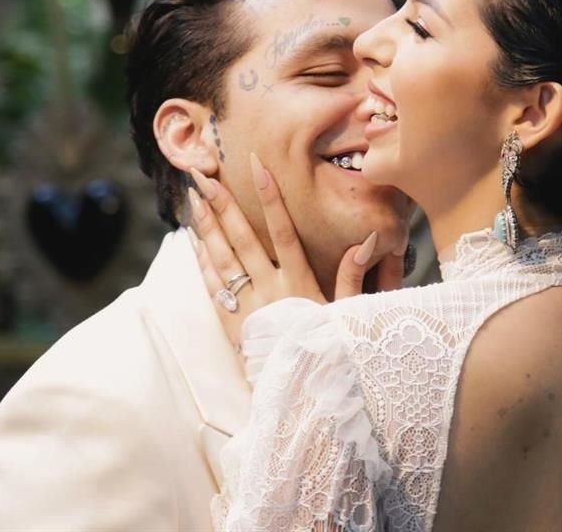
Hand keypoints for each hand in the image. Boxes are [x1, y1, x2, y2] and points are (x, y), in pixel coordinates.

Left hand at [188, 154, 404, 336]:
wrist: (299, 395)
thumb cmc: (327, 351)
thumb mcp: (346, 314)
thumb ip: (353, 276)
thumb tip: (368, 239)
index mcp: (298, 282)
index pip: (283, 230)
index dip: (271, 197)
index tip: (258, 167)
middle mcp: (269, 289)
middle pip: (242, 238)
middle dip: (223, 205)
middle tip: (204, 176)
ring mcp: (246, 305)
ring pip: (222, 258)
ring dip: (206, 226)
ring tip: (194, 198)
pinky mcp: (231, 323)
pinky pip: (212, 286)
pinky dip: (201, 261)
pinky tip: (193, 240)